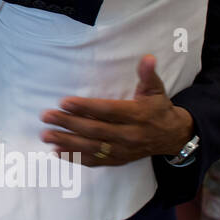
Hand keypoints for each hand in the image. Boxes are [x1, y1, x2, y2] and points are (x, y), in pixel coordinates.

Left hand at [39, 55, 194, 165]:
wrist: (172, 137)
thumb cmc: (158, 109)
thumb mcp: (156, 90)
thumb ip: (148, 75)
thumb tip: (147, 58)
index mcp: (136, 115)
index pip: (107, 111)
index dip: (85, 107)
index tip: (64, 102)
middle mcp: (129, 135)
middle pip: (94, 130)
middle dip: (68, 124)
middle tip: (47, 116)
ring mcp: (122, 150)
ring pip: (91, 147)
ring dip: (67, 142)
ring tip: (46, 135)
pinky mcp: (118, 160)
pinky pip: (95, 161)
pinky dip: (75, 158)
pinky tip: (57, 151)